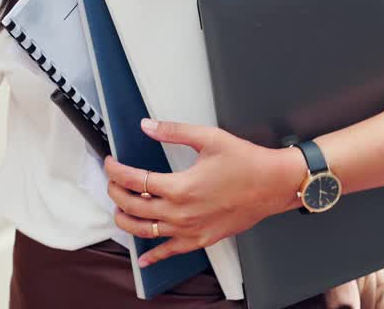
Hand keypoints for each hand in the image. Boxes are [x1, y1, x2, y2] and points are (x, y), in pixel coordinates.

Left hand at [103, 118, 303, 266]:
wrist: (273, 185)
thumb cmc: (246, 163)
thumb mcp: (209, 138)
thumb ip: (173, 131)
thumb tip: (148, 126)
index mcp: (180, 187)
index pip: (134, 180)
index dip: (116, 171)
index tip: (110, 164)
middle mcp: (181, 212)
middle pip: (133, 206)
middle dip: (115, 193)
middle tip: (112, 182)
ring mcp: (190, 229)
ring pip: (145, 231)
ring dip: (125, 221)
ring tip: (119, 209)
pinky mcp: (201, 239)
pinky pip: (170, 252)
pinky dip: (153, 256)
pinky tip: (143, 258)